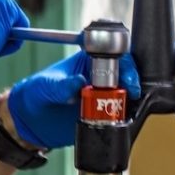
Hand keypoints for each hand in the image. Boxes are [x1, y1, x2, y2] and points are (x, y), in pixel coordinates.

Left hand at [7, 42, 174, 148]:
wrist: (32, 122)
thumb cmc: (36, 94)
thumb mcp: (45, 86)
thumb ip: (61, 85)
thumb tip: (79, 82)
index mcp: (89, 58)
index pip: (113, 51)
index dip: (123, 59)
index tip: (124, 72)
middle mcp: (104, 74)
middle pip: (132, 68)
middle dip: (139, 75)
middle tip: (132, 88)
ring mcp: (109, 94)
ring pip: (136, 89)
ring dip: (142, 93)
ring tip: (138, 99)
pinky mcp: (111, 114)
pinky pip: (130, 112)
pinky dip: (137, 112)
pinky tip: (136, 114)